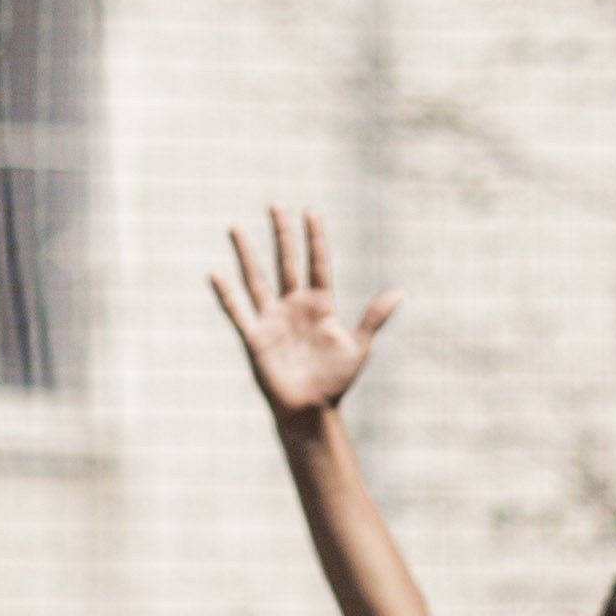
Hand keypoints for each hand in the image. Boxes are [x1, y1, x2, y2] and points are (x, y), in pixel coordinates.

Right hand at [207, 208, 395, 422]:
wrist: (311, 410)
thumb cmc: (336, 381)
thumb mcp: (358, 347)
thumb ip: (374, 318)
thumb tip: (400, 292)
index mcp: (320, 304)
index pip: (317, 263)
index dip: (314, 237)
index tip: (311, 210)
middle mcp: (294, 306)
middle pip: (286, 262)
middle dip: (281, 234)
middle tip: (276, 205)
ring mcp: (273, 319)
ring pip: (257, 279)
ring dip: (246, 254)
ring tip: (235, 228)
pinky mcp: (255, 337)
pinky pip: (237, 312)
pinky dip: (226, 295)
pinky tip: (215, 274)